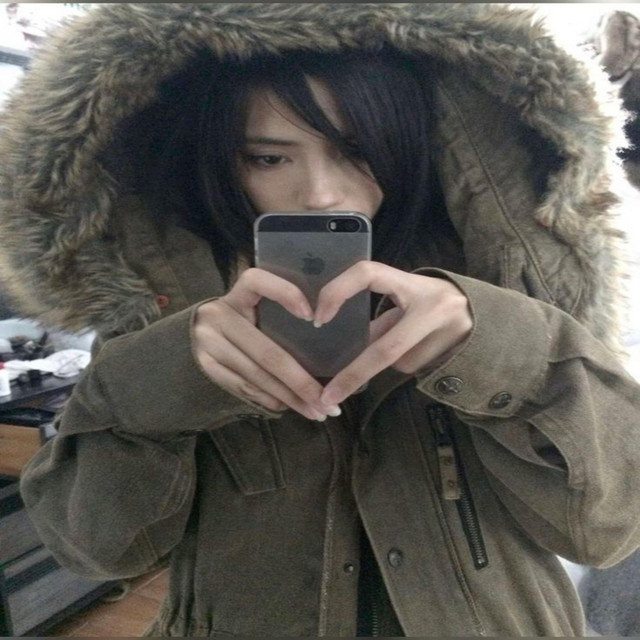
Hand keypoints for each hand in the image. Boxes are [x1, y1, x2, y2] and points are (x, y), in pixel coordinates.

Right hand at [193, 268, 337, 420]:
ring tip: (317, 412)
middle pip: (268, 352)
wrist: (185, 339)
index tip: (312, 316)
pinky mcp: (205, 367)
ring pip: (259, 376)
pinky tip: (289, 406)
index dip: (285, 293)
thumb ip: (276, 317)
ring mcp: (208, 344)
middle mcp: (219, 316)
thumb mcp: (249, 310)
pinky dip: (271, 399)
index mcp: (236, 295)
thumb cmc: (236, 324)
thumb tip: (325, 346)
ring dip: (291, 398)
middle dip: (302, 382)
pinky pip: (245, 388)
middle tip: (329, 403)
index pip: (256, 281)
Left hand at [314, 261, 472, 405]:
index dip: (338, 292)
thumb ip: (378, 318)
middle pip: (386, 348)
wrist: (484, 317)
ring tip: (414, 342)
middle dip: (354, 375)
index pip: (367, 274)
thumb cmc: (432, 301)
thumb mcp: (406, 299)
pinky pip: (409, 366)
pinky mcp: (450, 358)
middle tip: (328, 396)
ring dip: (391, 360)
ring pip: (397, 361)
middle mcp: (434, 307)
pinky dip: (403, 362)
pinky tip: (422, 350)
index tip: (318, 318)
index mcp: (414, 284)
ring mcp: (445, 335)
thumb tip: (342, 341)